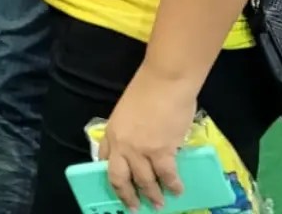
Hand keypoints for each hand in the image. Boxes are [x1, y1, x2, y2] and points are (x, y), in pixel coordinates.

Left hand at [98, 67, 199, 211]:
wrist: (166, 81)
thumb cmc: (148, 88)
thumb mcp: (128, 110)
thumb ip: (129, 130)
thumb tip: (140, 144)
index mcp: (112, 132)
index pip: (104, 160)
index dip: (111, 175)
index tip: (117, 185)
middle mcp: (122, 145)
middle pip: (119, 179)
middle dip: (127, 196)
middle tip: (134, 207)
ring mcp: (141, 150)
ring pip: (144, 182)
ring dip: (153, 195)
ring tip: (159, 203)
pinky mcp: (162, 152)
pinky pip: (167, 176)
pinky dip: (173, 185)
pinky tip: (177, 190)